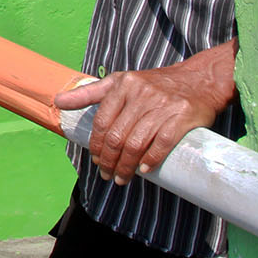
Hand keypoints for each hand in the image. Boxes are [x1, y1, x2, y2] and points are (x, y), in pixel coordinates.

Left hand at [53, 42, 235, 182]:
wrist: (199, 80)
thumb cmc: (154, 85)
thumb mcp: (120, 82)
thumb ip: (89, 93)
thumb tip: (58, 101)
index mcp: (123, 85)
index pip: (102, 122)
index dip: (96, 145)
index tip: (96, 160)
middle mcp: (141, 93)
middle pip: (117, 136)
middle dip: (108, 160)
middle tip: (106, 174)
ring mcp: (163, 105)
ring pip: (137, 142)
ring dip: (126, 166)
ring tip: (121, 177)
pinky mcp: (183, 116)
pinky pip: (163, 142)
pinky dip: (151, 159)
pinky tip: (144, 169)